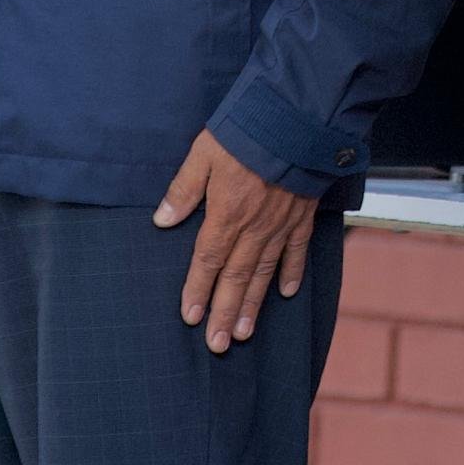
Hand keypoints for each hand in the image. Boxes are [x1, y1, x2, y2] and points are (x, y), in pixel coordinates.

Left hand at [155, 132, 320, 352]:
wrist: (297, 119)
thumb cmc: (246, 132)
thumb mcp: (203, 154)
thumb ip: (183, 190)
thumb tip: (162, 219)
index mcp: (226, 214)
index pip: (207, 261)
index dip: (197, 290)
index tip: (191, 317)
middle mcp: (254, 228)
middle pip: (235, 278)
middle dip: (224, 312)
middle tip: (218, 344)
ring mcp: (281, 225)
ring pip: (264, 273)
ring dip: (252, 305)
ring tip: (243, 333)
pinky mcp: (301, 216)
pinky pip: (297, 252)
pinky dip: (292, 274)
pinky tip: (285, 294)